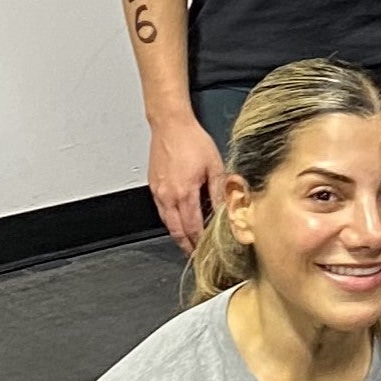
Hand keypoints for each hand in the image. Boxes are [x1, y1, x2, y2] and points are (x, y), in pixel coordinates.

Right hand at [146, 112, 227, 251]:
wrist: (170, 125)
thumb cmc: (192, 141)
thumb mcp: (215, 166)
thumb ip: (219, 190)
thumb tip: (226, 209)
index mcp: (184, 193)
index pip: (192, 226)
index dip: (200, 241)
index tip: (207, 250)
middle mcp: (168, 195)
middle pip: (176, 230)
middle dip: (186, 245)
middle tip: (196, 255)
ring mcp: (158, 191)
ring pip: (167, 222)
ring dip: (177, 234)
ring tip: (188, 243)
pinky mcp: (154, 185)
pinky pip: (162, 210)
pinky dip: (170, 220)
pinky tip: (178, 222)